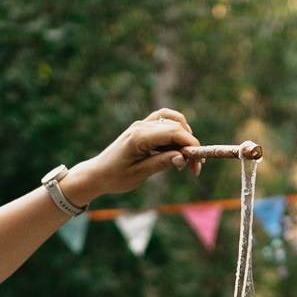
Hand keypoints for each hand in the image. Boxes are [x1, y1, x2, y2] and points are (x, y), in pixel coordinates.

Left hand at [75, 109, 201, 200]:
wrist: (97, 174)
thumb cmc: (115, 177)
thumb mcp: (139, 174)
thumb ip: (161, 163)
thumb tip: (183, 157)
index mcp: (140, 136)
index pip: (174, 132)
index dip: (191, 145)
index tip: (198, 163)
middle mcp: (141, 126)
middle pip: (176, 126)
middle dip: (190, 144)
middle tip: (194, 168)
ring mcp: (142, 125)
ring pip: (172, 120)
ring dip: (184, 135)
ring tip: (186, 157)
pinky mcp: (143, 128)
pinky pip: (164, 121)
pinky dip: (175, 130)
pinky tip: (178, 147)